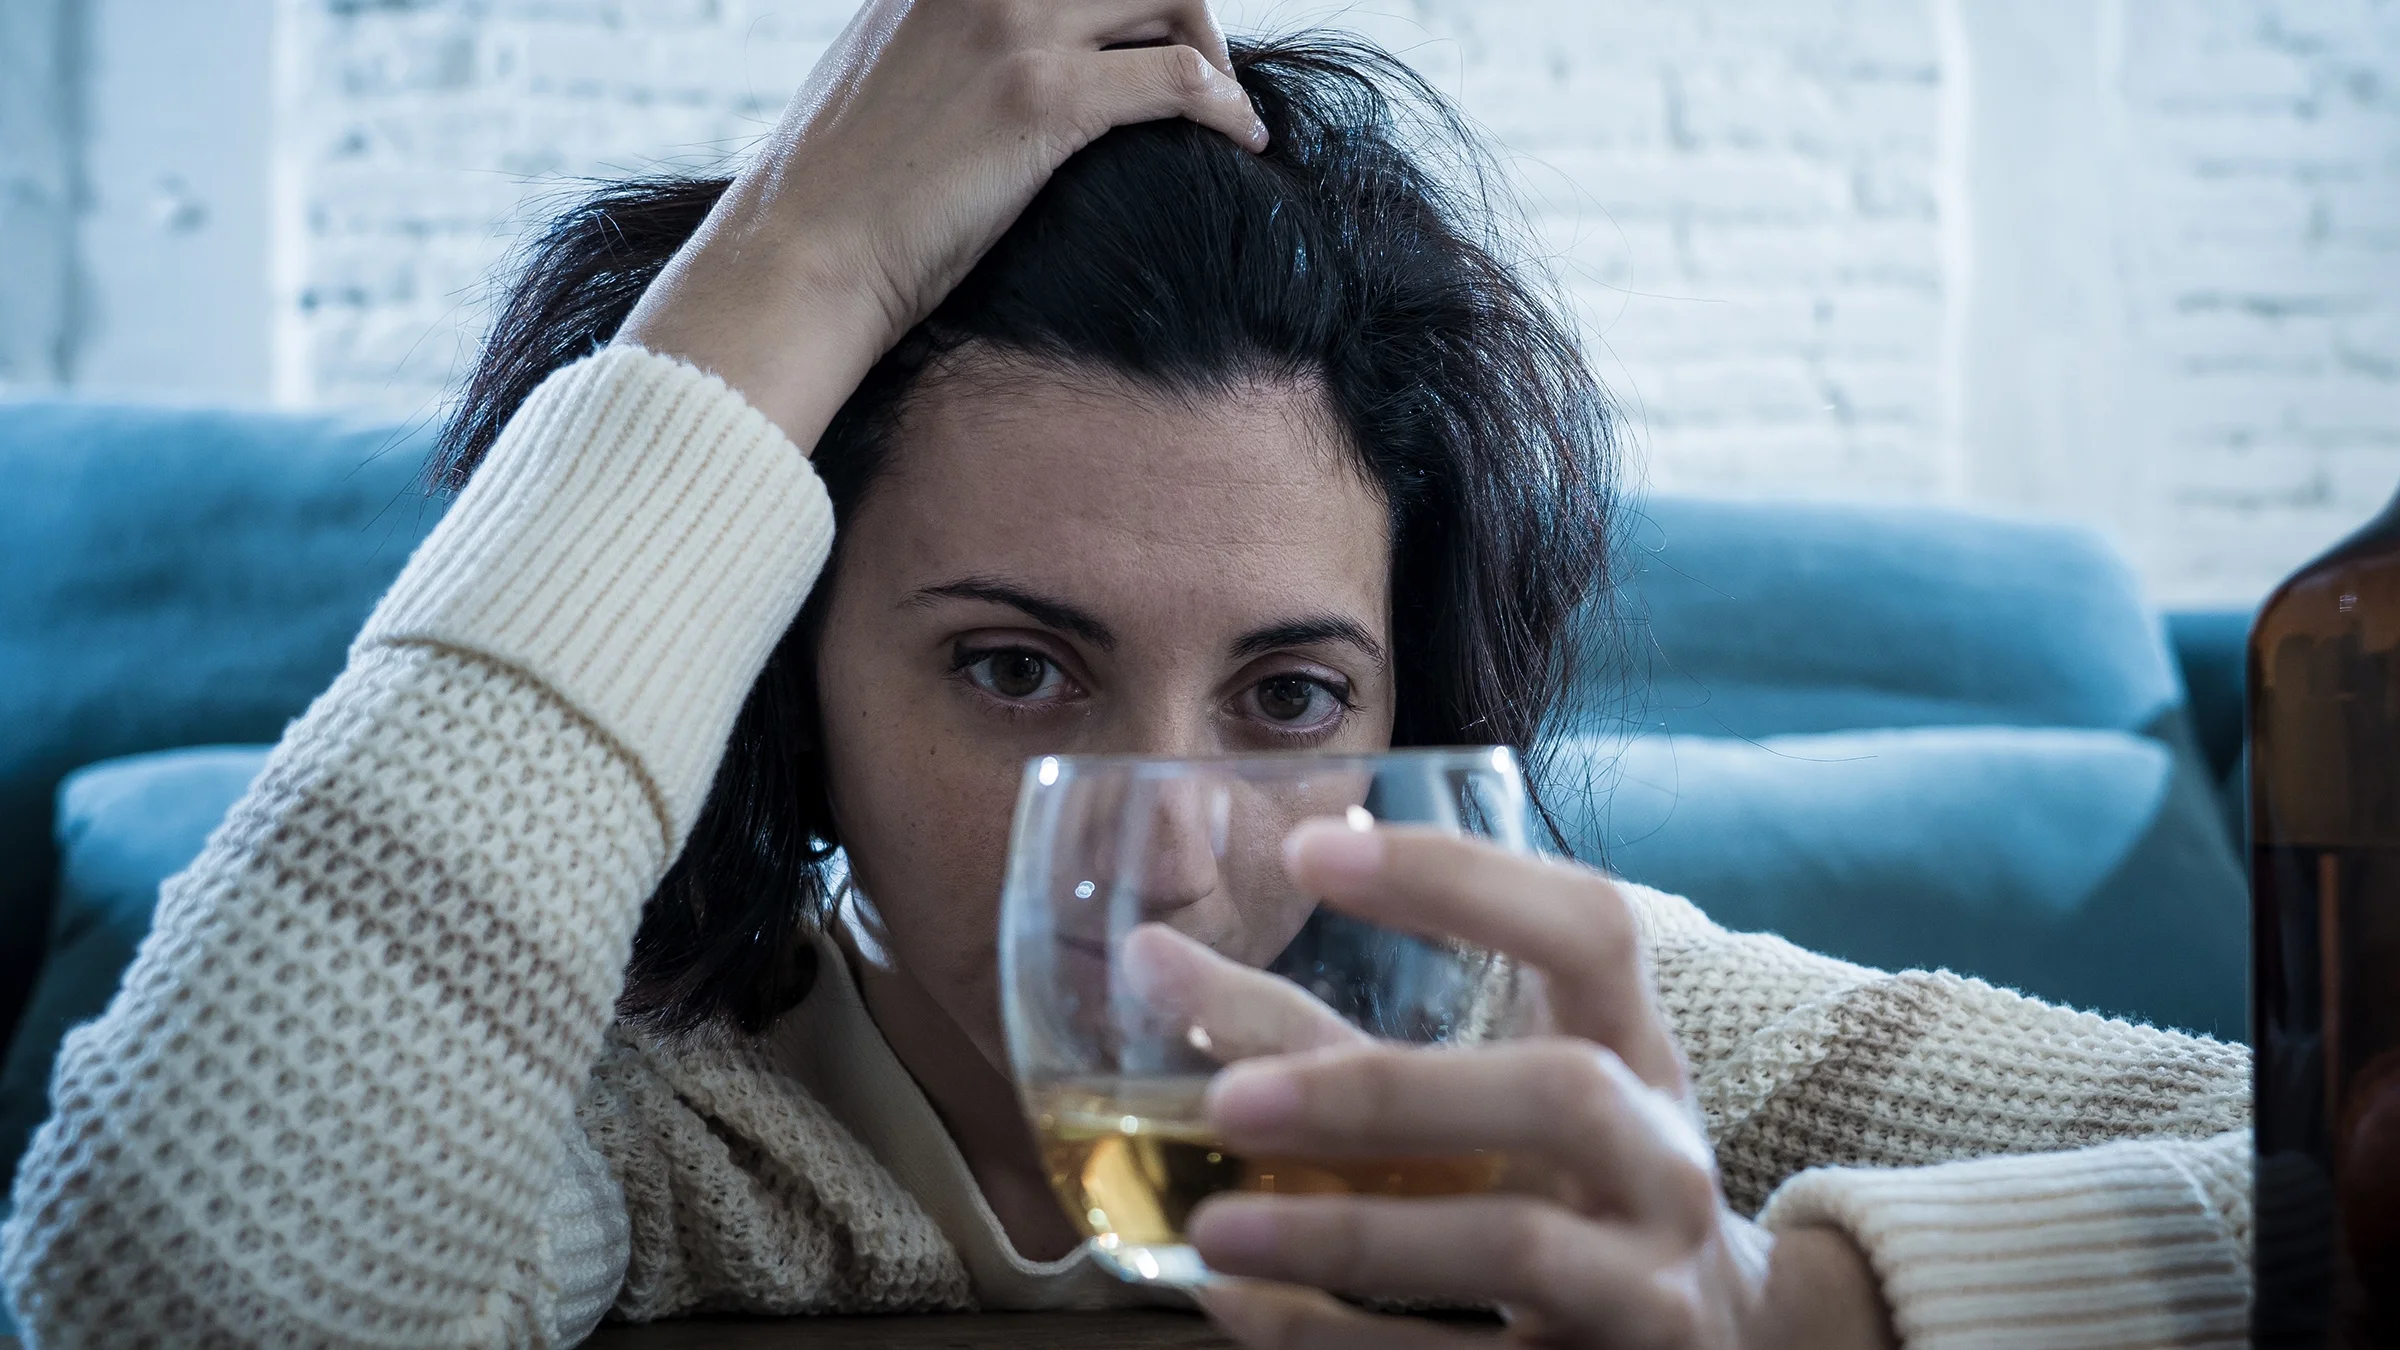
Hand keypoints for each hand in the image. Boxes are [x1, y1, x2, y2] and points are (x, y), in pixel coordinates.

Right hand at [615, 0, 1263, 444]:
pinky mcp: (1041, 98)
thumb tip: (994, 75)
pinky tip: (1241, 139)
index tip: (1148, 31)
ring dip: (1214, 51)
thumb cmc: (840, 201)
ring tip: (1224, 109)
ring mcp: (1010, 27)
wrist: (803, 256)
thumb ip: (944, 50)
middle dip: (1181, 7)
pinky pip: (1178, 79)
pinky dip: (1226, 106)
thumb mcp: (882, 84)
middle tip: (1200, 71)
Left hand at [1185, 824, 1895, 1349]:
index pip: (1588, 925)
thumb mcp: (1489, 1091)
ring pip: (1514, 1246)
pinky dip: (1341, 1341)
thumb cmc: (1572, 1180)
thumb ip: (1326, 1029)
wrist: (1724, 1341)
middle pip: (1557, 1095)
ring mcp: (1647, 1279)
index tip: (1309, 848)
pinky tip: (1237, 1306)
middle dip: (1385, 1092)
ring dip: (1348, 1234)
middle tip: (1228, 1102)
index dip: (1459, 877)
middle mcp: (1661, 1155)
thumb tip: (1150, 957)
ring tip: (1210, 1232)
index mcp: (1636, 1045)